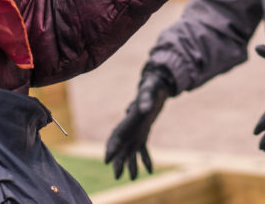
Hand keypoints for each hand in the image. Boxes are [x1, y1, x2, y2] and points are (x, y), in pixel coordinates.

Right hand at [104, 64, 175, 180]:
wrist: (157, 87)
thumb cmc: (151, 89)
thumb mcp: (148, 94)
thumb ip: (146, 101)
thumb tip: (145, 109)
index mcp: (127, 121)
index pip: (116, 137)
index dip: (111, 149)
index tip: (107, 160)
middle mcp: (128, 129)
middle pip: (120, 148)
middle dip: (118, 162)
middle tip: (117, 176)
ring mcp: (135, 132)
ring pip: (130, 152)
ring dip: (131, 164)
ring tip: (132, 178)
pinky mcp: (143, 134)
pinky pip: (142, 149)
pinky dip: (145, 159)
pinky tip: (150, 170)